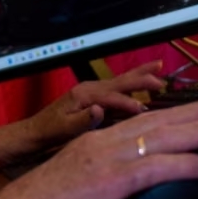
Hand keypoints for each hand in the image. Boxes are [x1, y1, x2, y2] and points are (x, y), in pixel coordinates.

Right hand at [0, 101, 197, 198]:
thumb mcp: (79, 176)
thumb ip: (106, 168)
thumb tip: (136, 175)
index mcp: (96, 137)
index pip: (148, 118)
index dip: (182, 114)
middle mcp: (104, 139)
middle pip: (163, 120)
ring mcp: (107, 157)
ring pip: (166, 137)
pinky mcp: (110, 180)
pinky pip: (158, 167)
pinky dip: (188, 163)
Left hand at [22, 60, 165, 148]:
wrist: (36, 131)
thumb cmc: (49, 131)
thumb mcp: (64, 129)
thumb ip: (83, 120)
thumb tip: (100, 110)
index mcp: (83, 95)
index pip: (111, 97)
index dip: (128, 104)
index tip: (144, 111)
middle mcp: (88, 88)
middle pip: (119, 81)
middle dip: (141, 79)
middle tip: (162, 80)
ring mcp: (91, 91)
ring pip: (120, 81)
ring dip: (139, 75)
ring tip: (158, 67)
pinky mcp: (93, 97)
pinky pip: (116, 88)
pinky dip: (132, 84)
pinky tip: (143, 84)